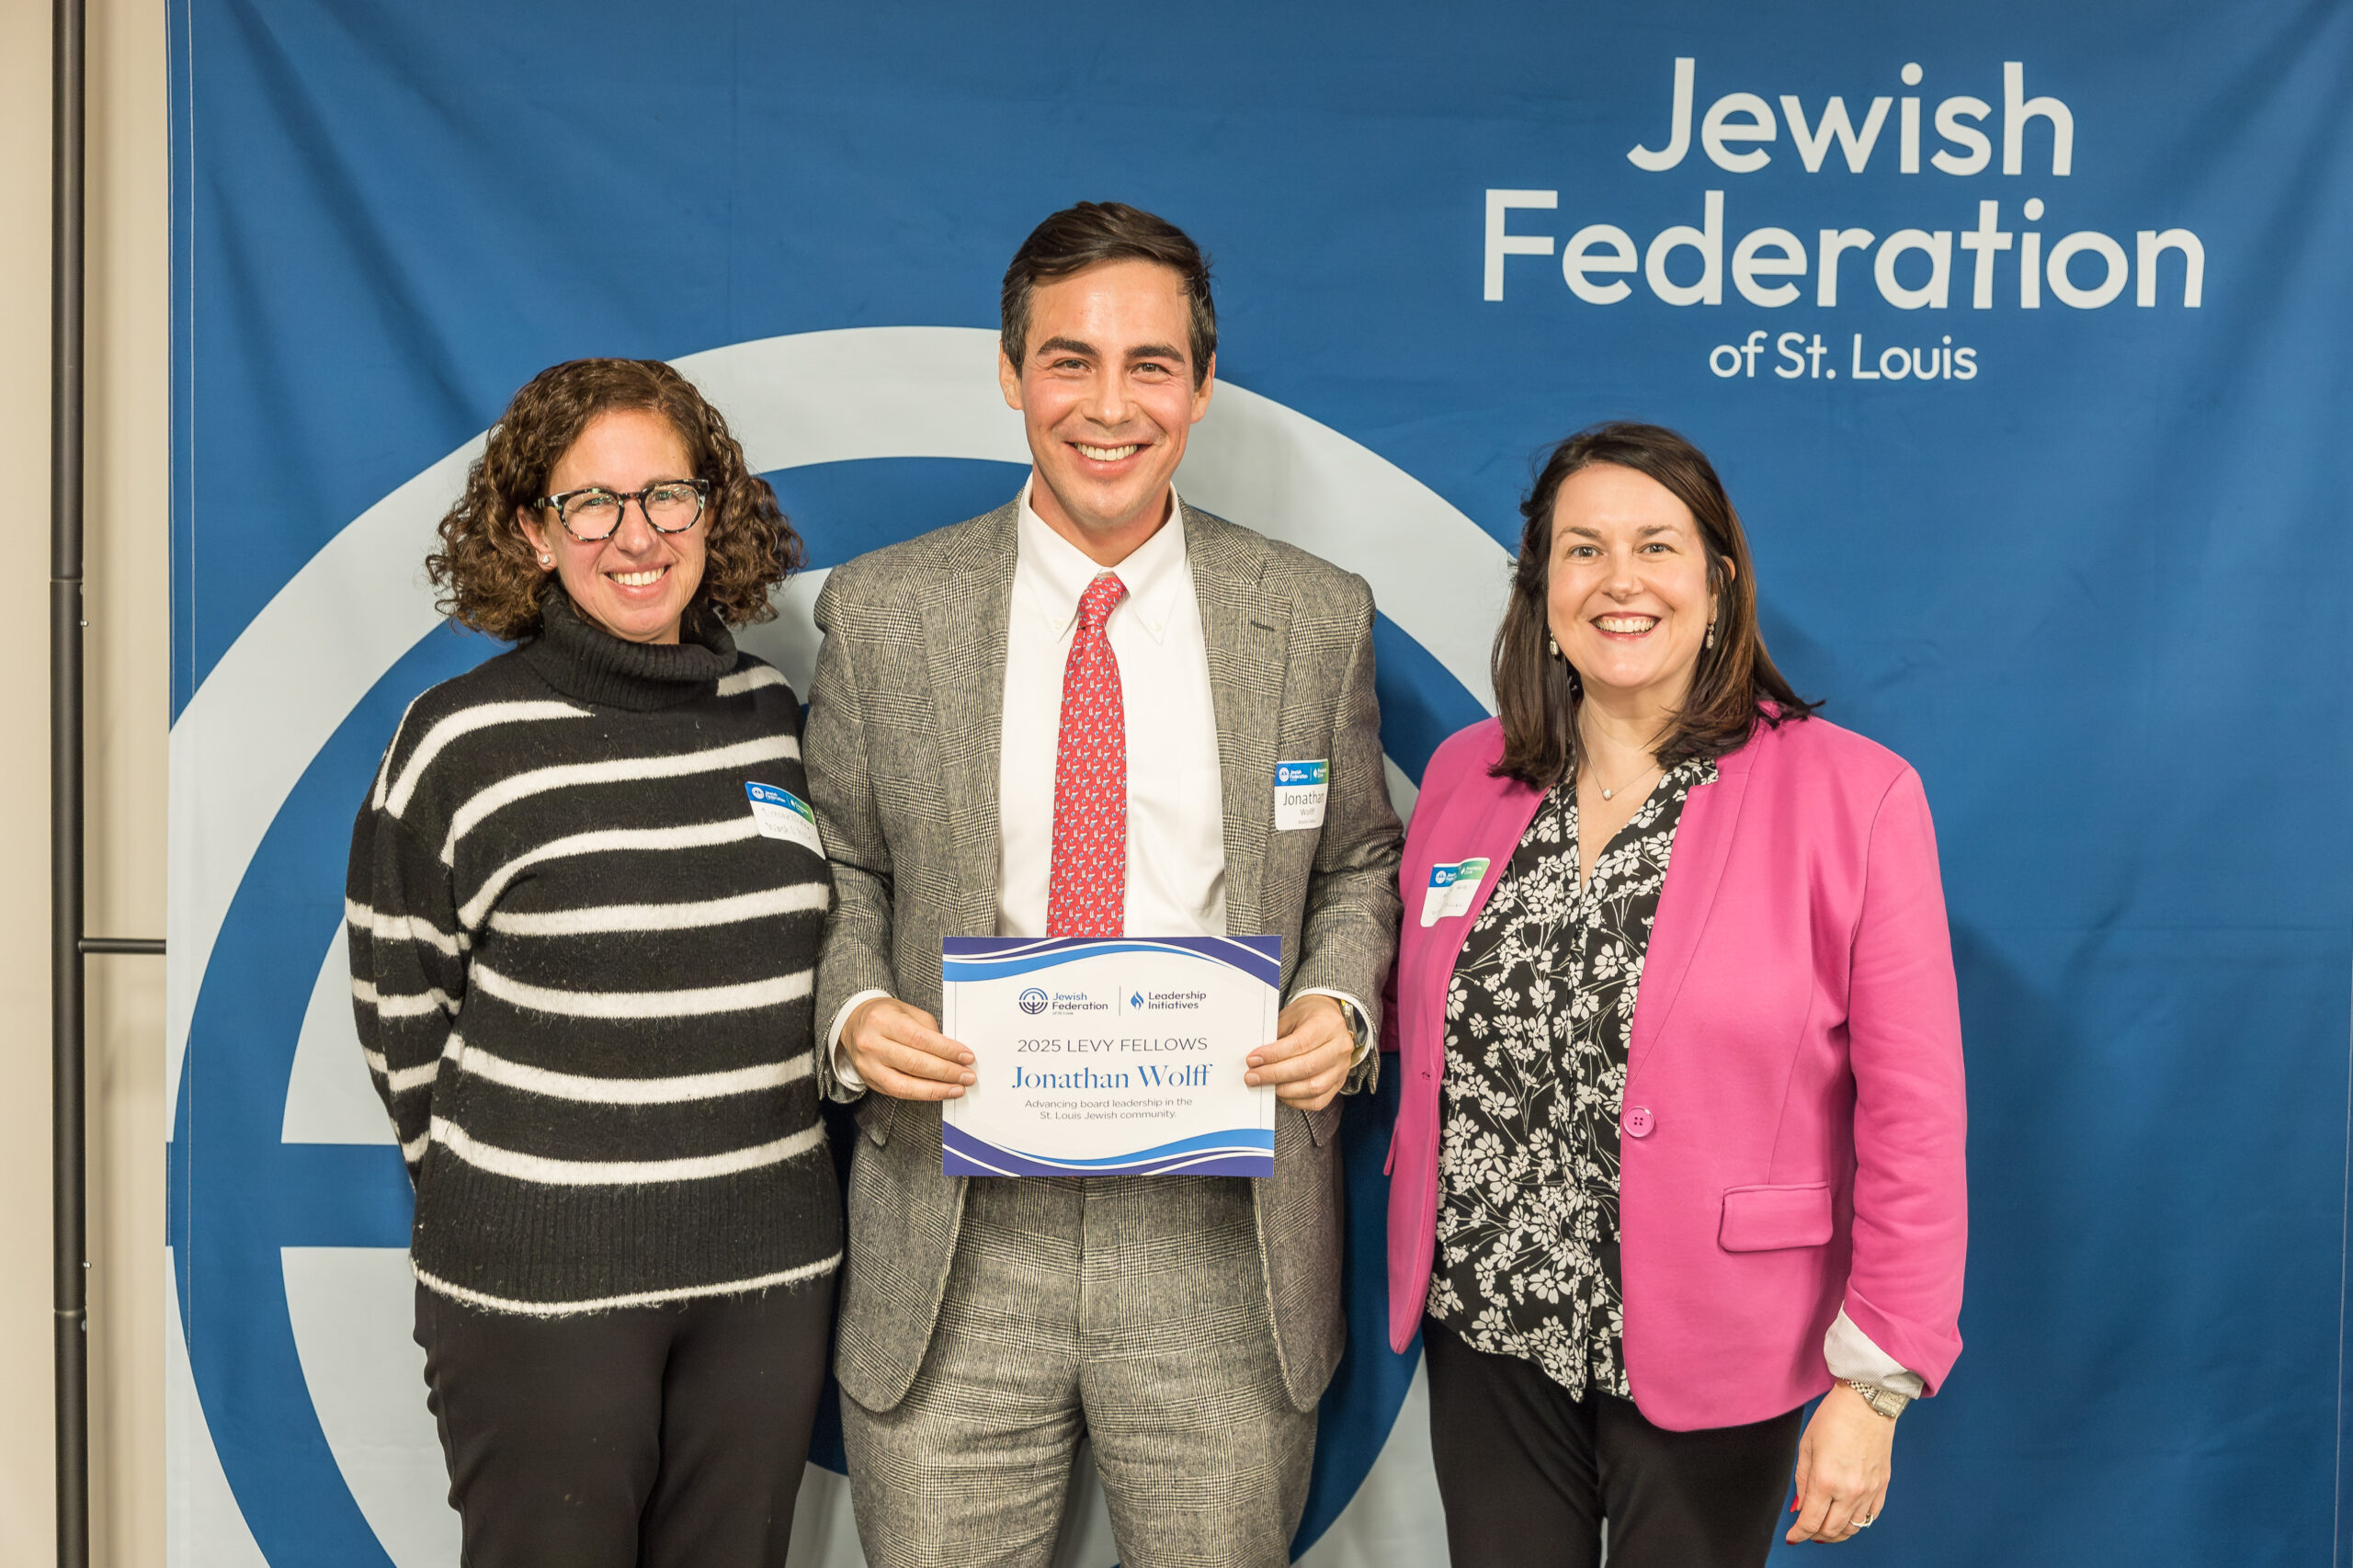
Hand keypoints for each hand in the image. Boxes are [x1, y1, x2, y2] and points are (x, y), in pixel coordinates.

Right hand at [842, 996, 974, 1101]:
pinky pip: (899, 1093)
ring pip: (905, 1084)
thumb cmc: (886, 1015)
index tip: (966, 1056)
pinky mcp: (870, 1081)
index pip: (920, 1038)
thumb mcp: (907, 1011)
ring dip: (936, 1089)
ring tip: (957, 1088)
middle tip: (967, 1075)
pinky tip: (939, 1092)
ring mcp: (868, 1065)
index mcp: (883, 1020)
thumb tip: (953, 1052)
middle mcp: (871, 1043)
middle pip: (914, 1063)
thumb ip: (929, 1030)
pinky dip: (922, 1094)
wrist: (854, 1024)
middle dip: (946, 1072)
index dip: (947, 1050)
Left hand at [1246, 995, 1355, 1111]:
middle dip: (1274, 1075)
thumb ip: (1276, 1036)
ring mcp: (1342, 1067)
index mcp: (1328, 1025)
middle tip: (1253, 1077)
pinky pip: (1318, 1100)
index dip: (1274, 1055)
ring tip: (1265, 1085)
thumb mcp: (1291, 1016)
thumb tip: (1256, 1059)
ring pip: (1314, 1087)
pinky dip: (1296, 1101)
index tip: (1253, 1059)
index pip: (1300, 1044)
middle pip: (1307, 1067)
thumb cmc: (1308, 1016)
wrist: (1328, 1019)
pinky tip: (1281, 1093)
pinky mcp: (1339, 1083)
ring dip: (1284, 1090)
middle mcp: (1339, 1047)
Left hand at [1786, 1383, 1894, 1543]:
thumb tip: (1800, 1508)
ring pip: (1852, 1529)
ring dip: (1836, 1533)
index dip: (1798, 1534)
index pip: (1810, 1522)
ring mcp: (1868, 1491)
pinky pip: (1870, 1517)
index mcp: (1825, 1481)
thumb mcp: (1806, 1447)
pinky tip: (1846, 1518)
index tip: (1792, 1536)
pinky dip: (1856, 1523)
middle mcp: (1849, 1491)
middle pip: (1831, 1530)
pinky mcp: (1882, 1486)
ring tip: (1824, 1528)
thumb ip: (1802, 1481)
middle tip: (1805, 1531)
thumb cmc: (1833, 1419)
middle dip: (1814, 1535)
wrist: (1867, 1403)